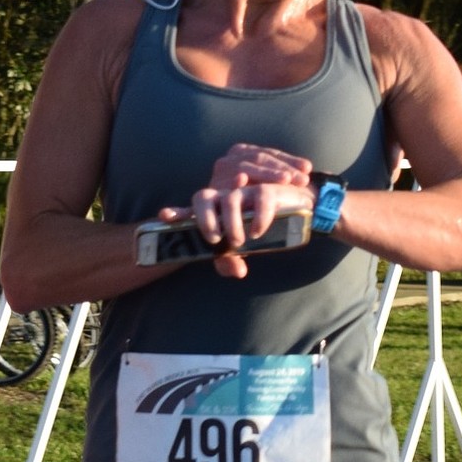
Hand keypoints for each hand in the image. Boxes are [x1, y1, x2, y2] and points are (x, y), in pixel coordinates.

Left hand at [158, 144, 313, 279]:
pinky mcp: (267, 190)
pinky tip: (258, 232)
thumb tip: (237, 271)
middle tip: (213, 238)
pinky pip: (260, 199)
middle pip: (204, 197)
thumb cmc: (262, 227)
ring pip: (230, 199)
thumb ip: (233, 261)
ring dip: (231, 221)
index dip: (178, 212)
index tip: (165, 216)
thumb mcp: (245, 247)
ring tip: (238, 241)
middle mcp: (226, 197)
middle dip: (204, 218)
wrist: (296, 210)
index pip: (191, 209)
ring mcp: (245, 191)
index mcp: (216, 210)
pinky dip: (258, 217)